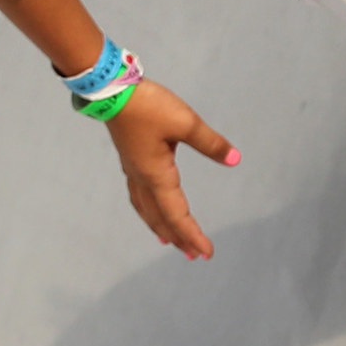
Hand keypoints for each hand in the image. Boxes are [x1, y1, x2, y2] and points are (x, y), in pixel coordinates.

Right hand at [102, 80, 238, 259]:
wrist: (110, 90)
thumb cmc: (148, 106)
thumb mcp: (185, 122)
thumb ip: (210, 143)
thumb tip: (235, 159)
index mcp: (157, 175)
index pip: (178, 214)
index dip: (193, 234)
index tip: (207, 252)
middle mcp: (142, 179)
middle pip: (161, 218)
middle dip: (178, 238)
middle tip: (193, 255)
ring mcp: (133, 170)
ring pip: (146, 209)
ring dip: (159, 227)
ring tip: (168, 241)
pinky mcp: (129, 160)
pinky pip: (139, 196)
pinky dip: (147, 210)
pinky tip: (150, 206)